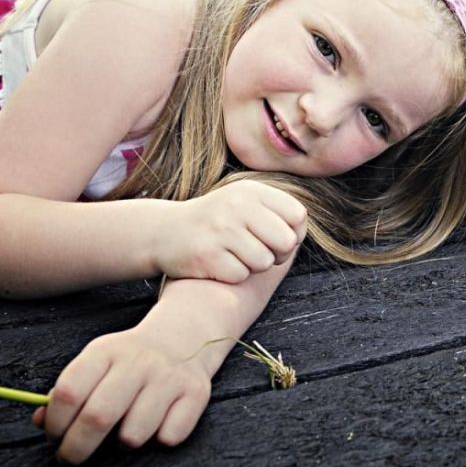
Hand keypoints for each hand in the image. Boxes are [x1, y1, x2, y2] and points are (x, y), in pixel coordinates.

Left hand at [32, 326, 212, 464]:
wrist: (184, 335)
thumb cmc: (129, 360)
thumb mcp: (96, 363)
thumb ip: (68, 391)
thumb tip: (41, 421)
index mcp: (106, 351)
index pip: (69, 392)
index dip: (55, 423)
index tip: (54, 436)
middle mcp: (139, 361)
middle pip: (98, 417)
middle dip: (76, 449)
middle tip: (71, 457)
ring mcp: (169, 377)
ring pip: (134, 434)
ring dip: (123, 443)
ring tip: (124, 431)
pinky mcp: (196, 393)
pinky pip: (170, 437)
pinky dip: (160, 439)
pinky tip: (158, 423)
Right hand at [155, 180, 307, 283]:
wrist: (164, 231)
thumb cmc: (216, 221)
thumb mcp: (243, 202)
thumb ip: (275, 211)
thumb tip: (301, 232)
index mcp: (250, 191)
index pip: (297, 215)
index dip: (294, 233)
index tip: (277, 237)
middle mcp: (237, 206)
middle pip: (286, 242)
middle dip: (277, 254)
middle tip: (259, 252)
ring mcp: (221, 230)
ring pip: (264, 262)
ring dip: (253, 266)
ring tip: (235, 255)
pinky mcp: (207, 254)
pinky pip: (241, 275)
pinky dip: (233, 275)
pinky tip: (219, 263)